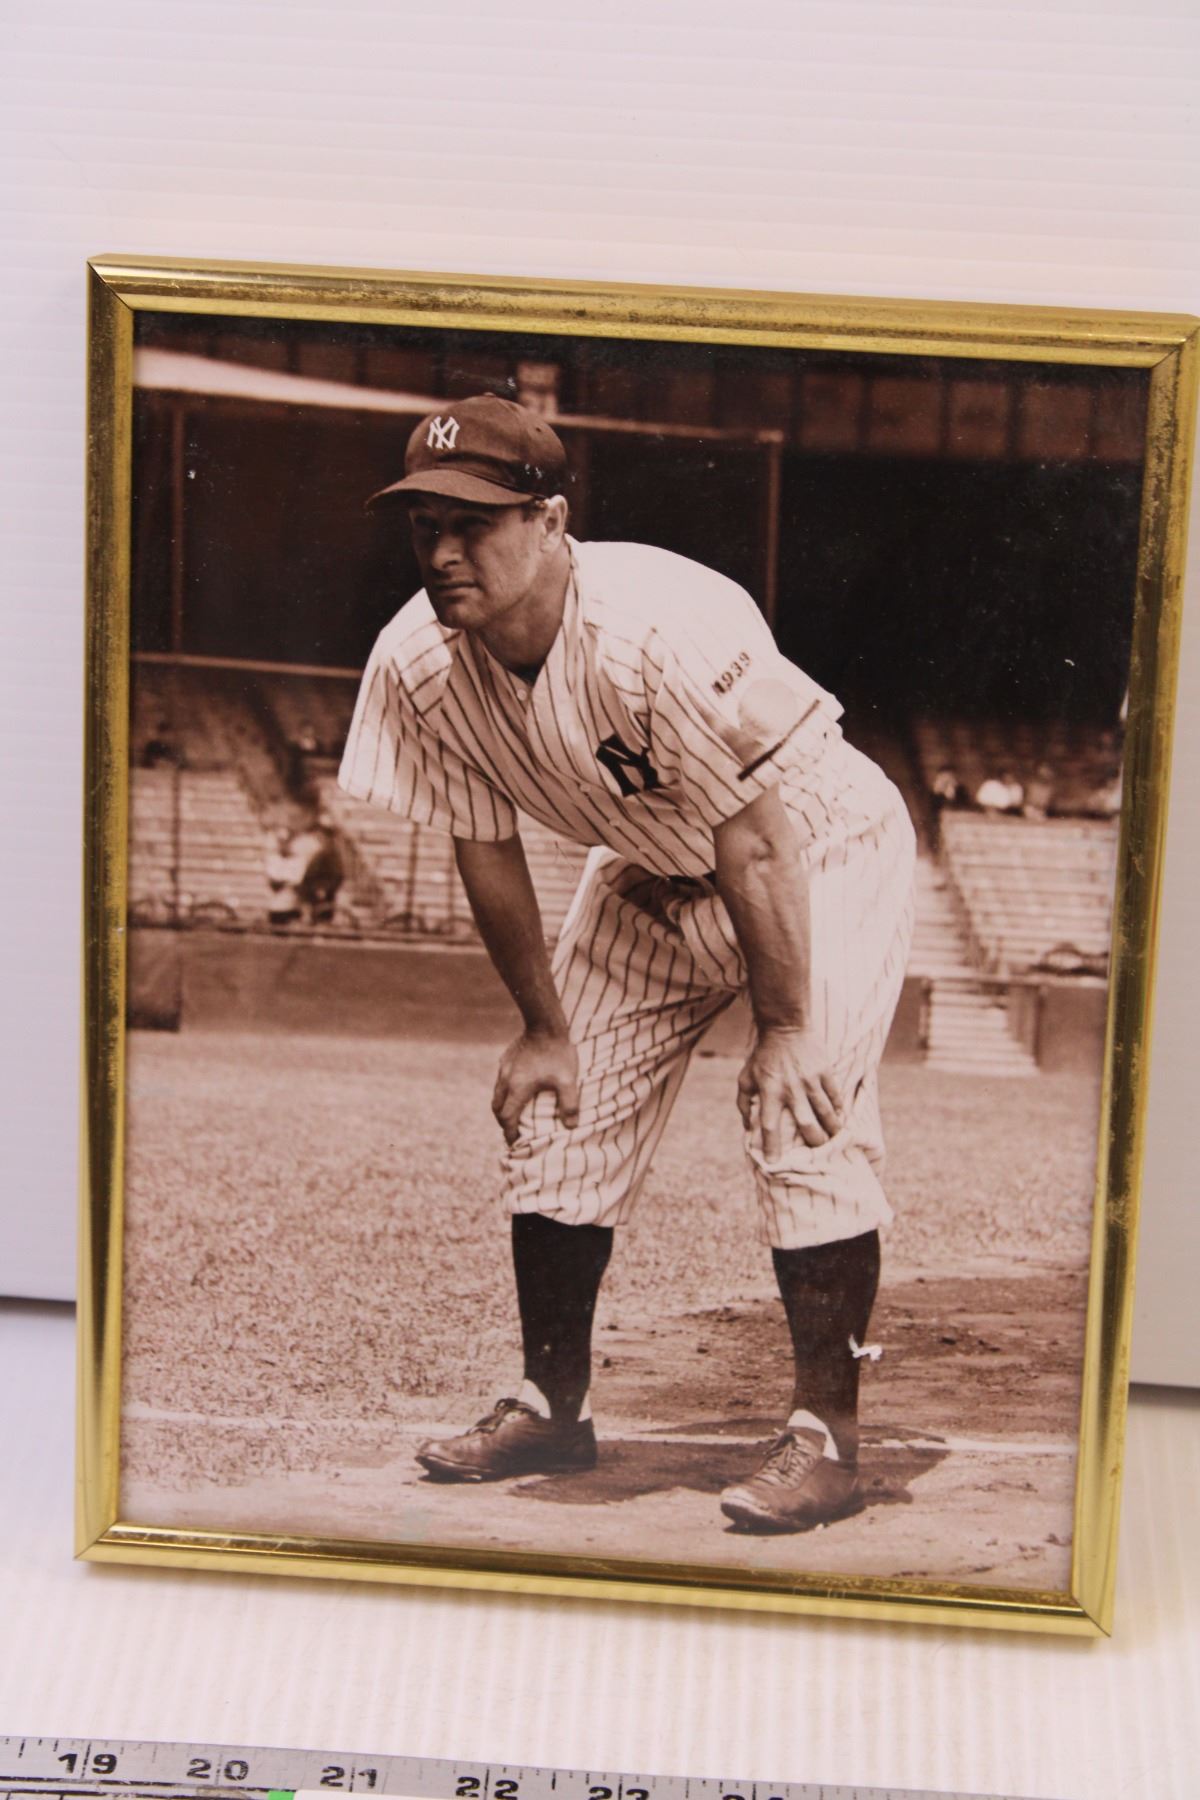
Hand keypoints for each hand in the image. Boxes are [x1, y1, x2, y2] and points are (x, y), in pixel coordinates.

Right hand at [493, 1029, 580, 1147]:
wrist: (546, 1023)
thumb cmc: (558, 1053)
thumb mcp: (568, 1080)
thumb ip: (569, 1104)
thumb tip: (571, 1126)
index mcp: (518, 1089)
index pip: (507, 1118)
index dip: (510, 1133)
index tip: (515, 1142)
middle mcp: (506, 1080)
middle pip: (497, 1108)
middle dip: (503, 1122)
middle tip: (513, 1130)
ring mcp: (504, 1068)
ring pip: (497, 1093)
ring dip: (503, 1106)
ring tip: (514, 1111)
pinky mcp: (506, 1058)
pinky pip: (501, 1079)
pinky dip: (506, 1090)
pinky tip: (518, 1087)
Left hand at [737, 1025, 843, 1159]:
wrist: (785, 1027)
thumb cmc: (763, 1056)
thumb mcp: (746, 1077)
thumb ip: (743, 1103)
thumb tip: (747, 1127)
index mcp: (769, 1091)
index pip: (770, 1125)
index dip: (772, 1146)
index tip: (774, 1162)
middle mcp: (791, 1089)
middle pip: (806, 1123)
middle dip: (814, 1141)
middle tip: (818, 1150)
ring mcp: (810, 1080)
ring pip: (826, 1112)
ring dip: (831, 1129)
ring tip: (834, 1139)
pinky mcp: (824, 1071)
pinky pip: (835, 1095)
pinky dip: (838, 1108)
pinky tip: (840, 1117)